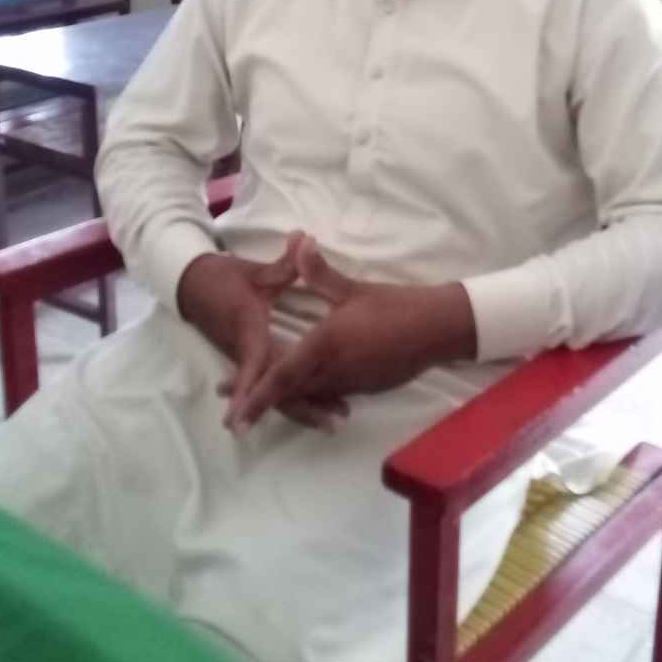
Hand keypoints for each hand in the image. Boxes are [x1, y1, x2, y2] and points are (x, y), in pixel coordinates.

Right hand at [177, 234, 348, 433]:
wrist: (192, 284)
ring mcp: (246, 359)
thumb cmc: (223, 278)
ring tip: (332, 421)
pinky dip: (291, 396)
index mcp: (248, 330)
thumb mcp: (255, 271)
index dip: (258, 389)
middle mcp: (246, 352)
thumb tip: (306, 238)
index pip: (256, 363)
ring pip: (272, 391)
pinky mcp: (248, 360)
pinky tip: (314, 405)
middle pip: (272, 389)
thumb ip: (285, 263)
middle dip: (301, 407)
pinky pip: (270, 384)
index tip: (253, 418)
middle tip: (334, 423)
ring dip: (301, 405)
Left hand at [226, 237, 476, 431]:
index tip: (234, 419)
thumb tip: (299, 242)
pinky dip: (306, 395)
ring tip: (252, 395)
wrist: (437, 329)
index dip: (255, 397)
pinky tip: (300, 391)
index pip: (282, 376)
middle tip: (224, 394)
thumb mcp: (354, 288)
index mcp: (325, 345)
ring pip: (306, 396)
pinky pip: (326, 395)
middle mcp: (333, 371)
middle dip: (256, 397)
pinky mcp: (363, 387)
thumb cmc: (395, 306)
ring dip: (280, 396)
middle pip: (288, 392)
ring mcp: (349, 383)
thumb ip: (320, 272)